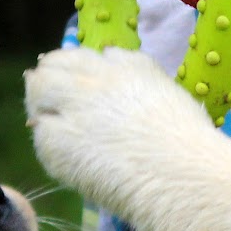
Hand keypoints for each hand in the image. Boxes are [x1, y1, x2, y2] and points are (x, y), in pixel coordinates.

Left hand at [25, 46, 219, 218]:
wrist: (181, 174)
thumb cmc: (192, 150)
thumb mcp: (173, 102)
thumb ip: (146, 90)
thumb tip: (123, 95)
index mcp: (133, 65)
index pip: (96, 56)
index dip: (86, 73)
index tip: (87, 90)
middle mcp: (99, 76)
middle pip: (59, 61)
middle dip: (53, 77)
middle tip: (54, 103)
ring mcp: (75, 103)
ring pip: (39, 85)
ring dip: (40, 101)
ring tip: (51, 125)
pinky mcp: (57, 136)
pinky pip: (41, 132)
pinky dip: (49, 144)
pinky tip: (67, 160)